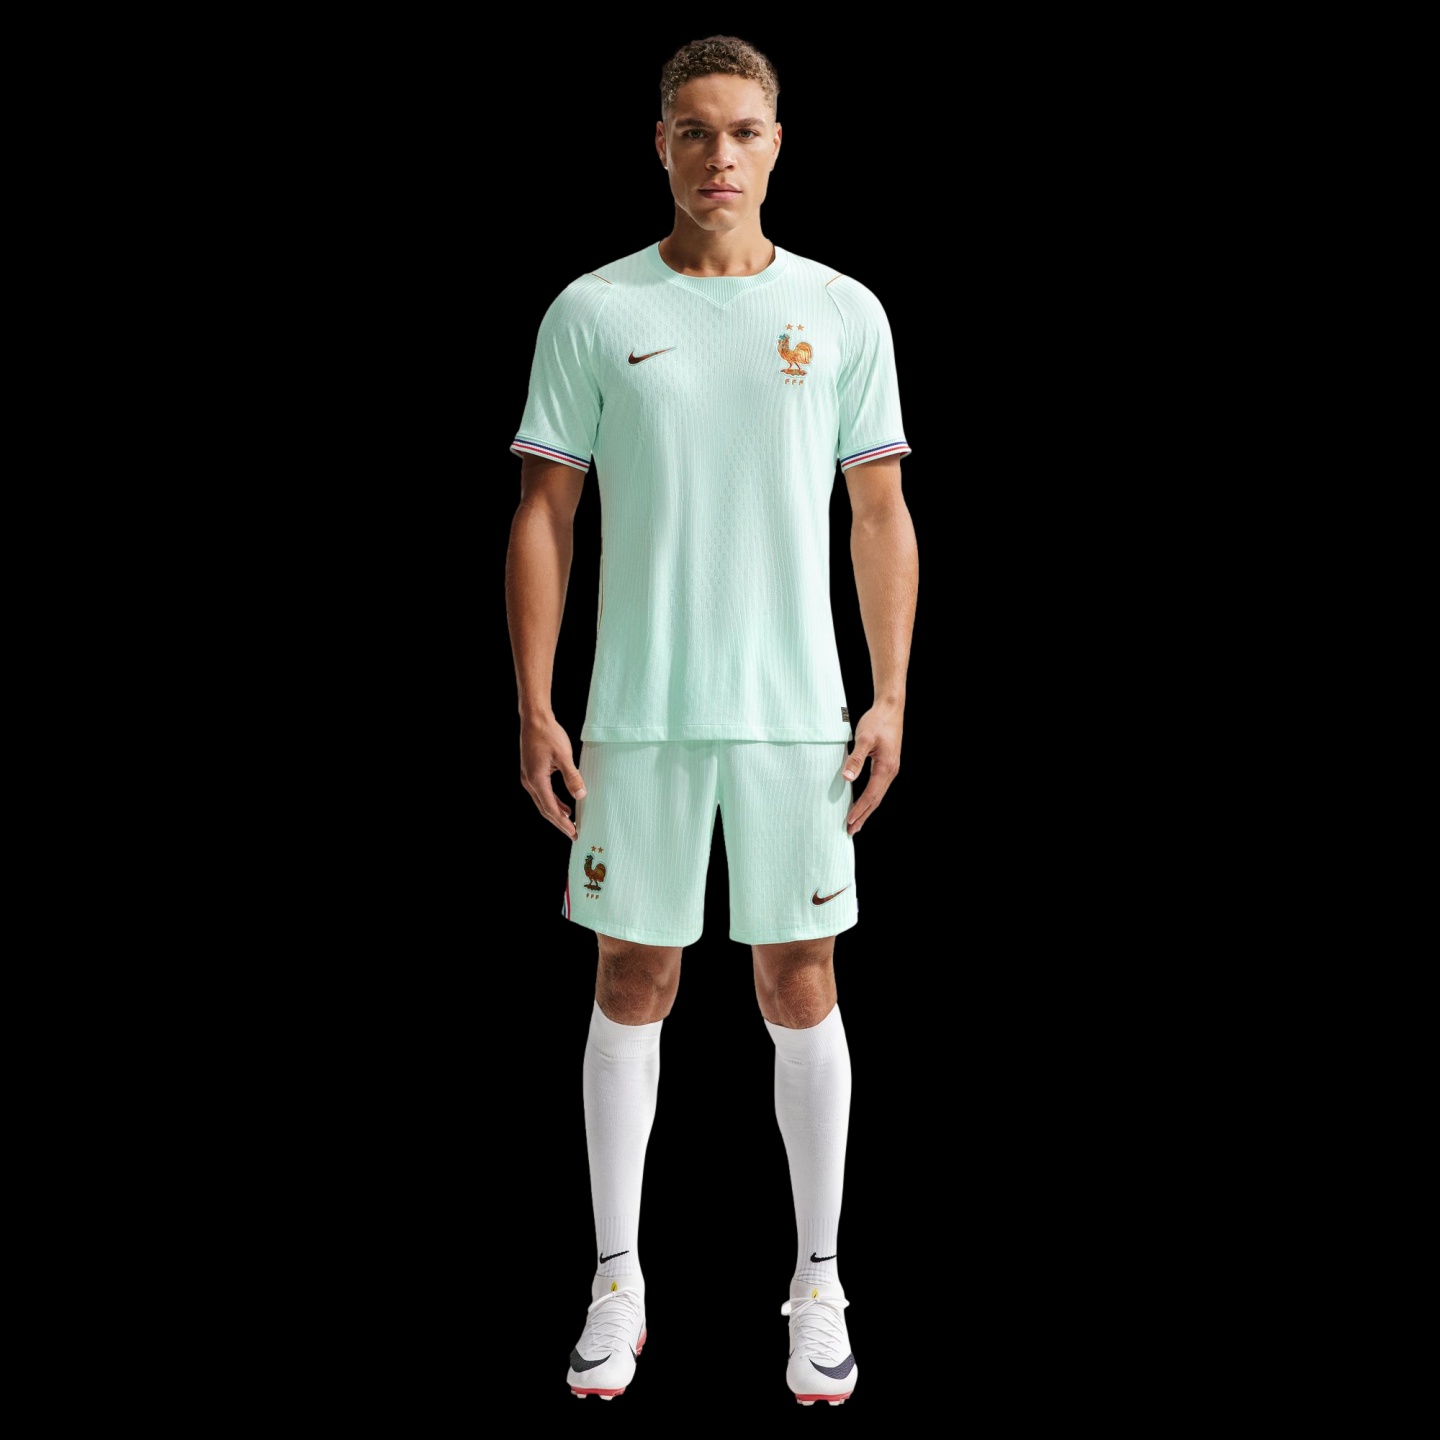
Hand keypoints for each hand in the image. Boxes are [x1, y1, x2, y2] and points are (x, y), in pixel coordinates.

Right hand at [519, 715, 585, 839]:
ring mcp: (528, 777)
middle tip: (573, 833)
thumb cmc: (548, 734)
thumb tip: (581, 796)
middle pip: (545, 809)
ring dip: (556, 813)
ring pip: (543, 802)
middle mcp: (529, 782)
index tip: (574, 833)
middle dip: (559, 823)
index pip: (551, 809)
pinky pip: (542, 793)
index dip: (563, 823)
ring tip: (570, 822)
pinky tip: (564, 804)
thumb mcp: (564, 756)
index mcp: (537, 780)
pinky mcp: (531, 772)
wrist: (534, 719)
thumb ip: (573, 777)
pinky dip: (553, 801)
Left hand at [841, 703, 902, 834]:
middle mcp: (891, 771)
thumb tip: (847, 778)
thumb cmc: (877, 721)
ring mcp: (891, 768)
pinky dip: (870, 798)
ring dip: (867, 809)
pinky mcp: (888, 764)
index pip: (870, 795)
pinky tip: (864, 801)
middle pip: (876, 800)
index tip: (849, 822)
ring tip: (856, 822)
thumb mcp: (864, 739)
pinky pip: (878, 787)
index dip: (859, 809)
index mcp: (886, 767)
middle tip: (851, 831)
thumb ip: (856, 759)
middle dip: (863, 816)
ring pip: (878, 794)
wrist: (890, 708)